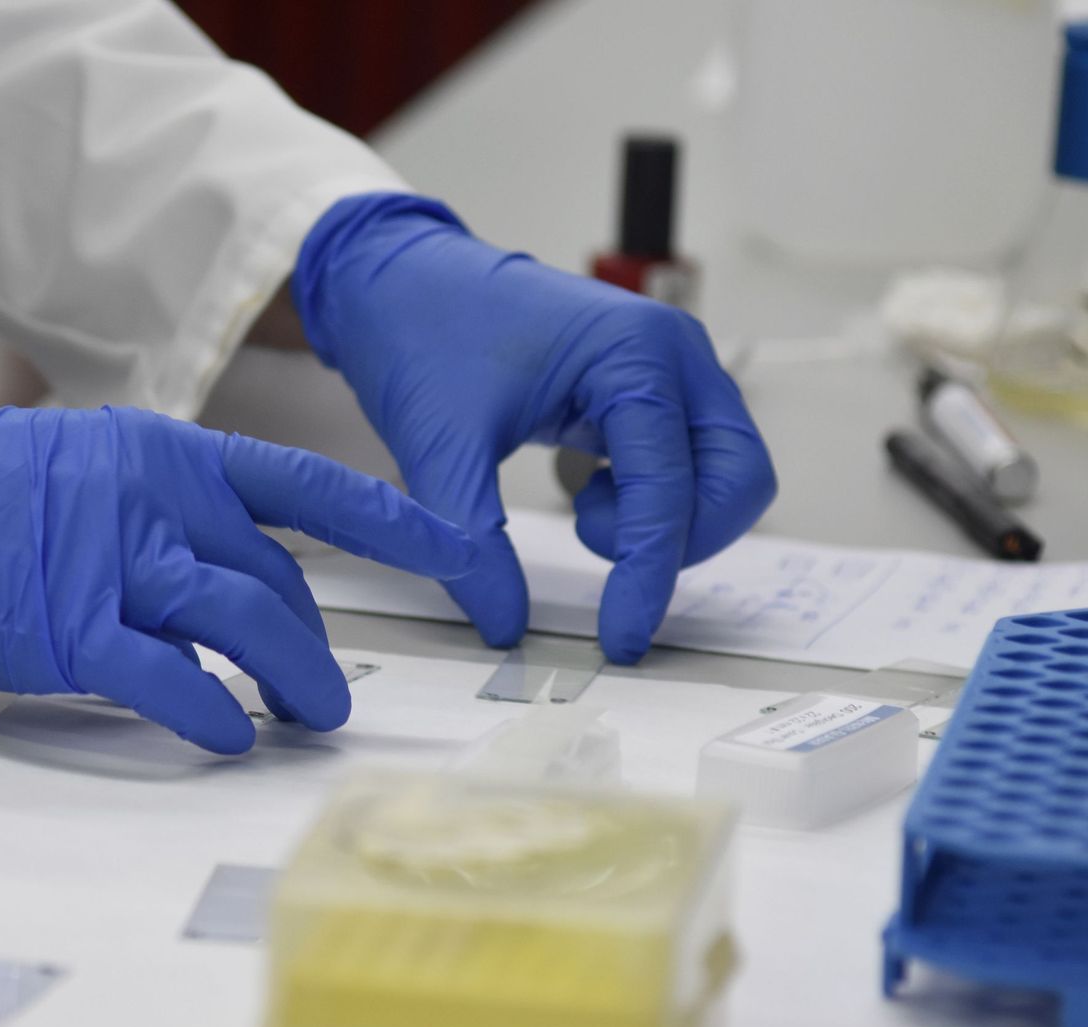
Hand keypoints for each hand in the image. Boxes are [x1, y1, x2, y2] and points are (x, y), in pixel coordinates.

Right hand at [0, 401, 476, 752]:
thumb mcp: (81, 470)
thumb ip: (161, 515)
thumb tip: (226, 580)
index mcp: (166, 451)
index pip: (305, 487)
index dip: (391, 523)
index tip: (455, 552)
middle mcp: (154, 495)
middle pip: (277, 579)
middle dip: (315, 644)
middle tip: (326, 692)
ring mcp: (111, 558)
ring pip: (246, 622)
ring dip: (292, 680)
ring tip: (305, 718)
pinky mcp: (65, 626)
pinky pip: (168, 679)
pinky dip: (210, 713)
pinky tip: (227, 734)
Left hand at [293, 194, 775, 661]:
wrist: (398, 278)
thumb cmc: (422, 334)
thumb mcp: (438, 444)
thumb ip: (473, 538)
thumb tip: (503, 624)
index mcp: (635, 353)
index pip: (672, 487)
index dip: (649, 574)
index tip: (620, 639)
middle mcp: (673, 355)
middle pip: (737, 481)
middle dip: (680, 540)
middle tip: (595, 548)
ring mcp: (671, 370)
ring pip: (725, 476)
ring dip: (670, 521)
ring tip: (583, 508)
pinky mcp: (653, 390)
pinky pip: (692, 464)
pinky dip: (656, 500)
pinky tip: (586, 489)